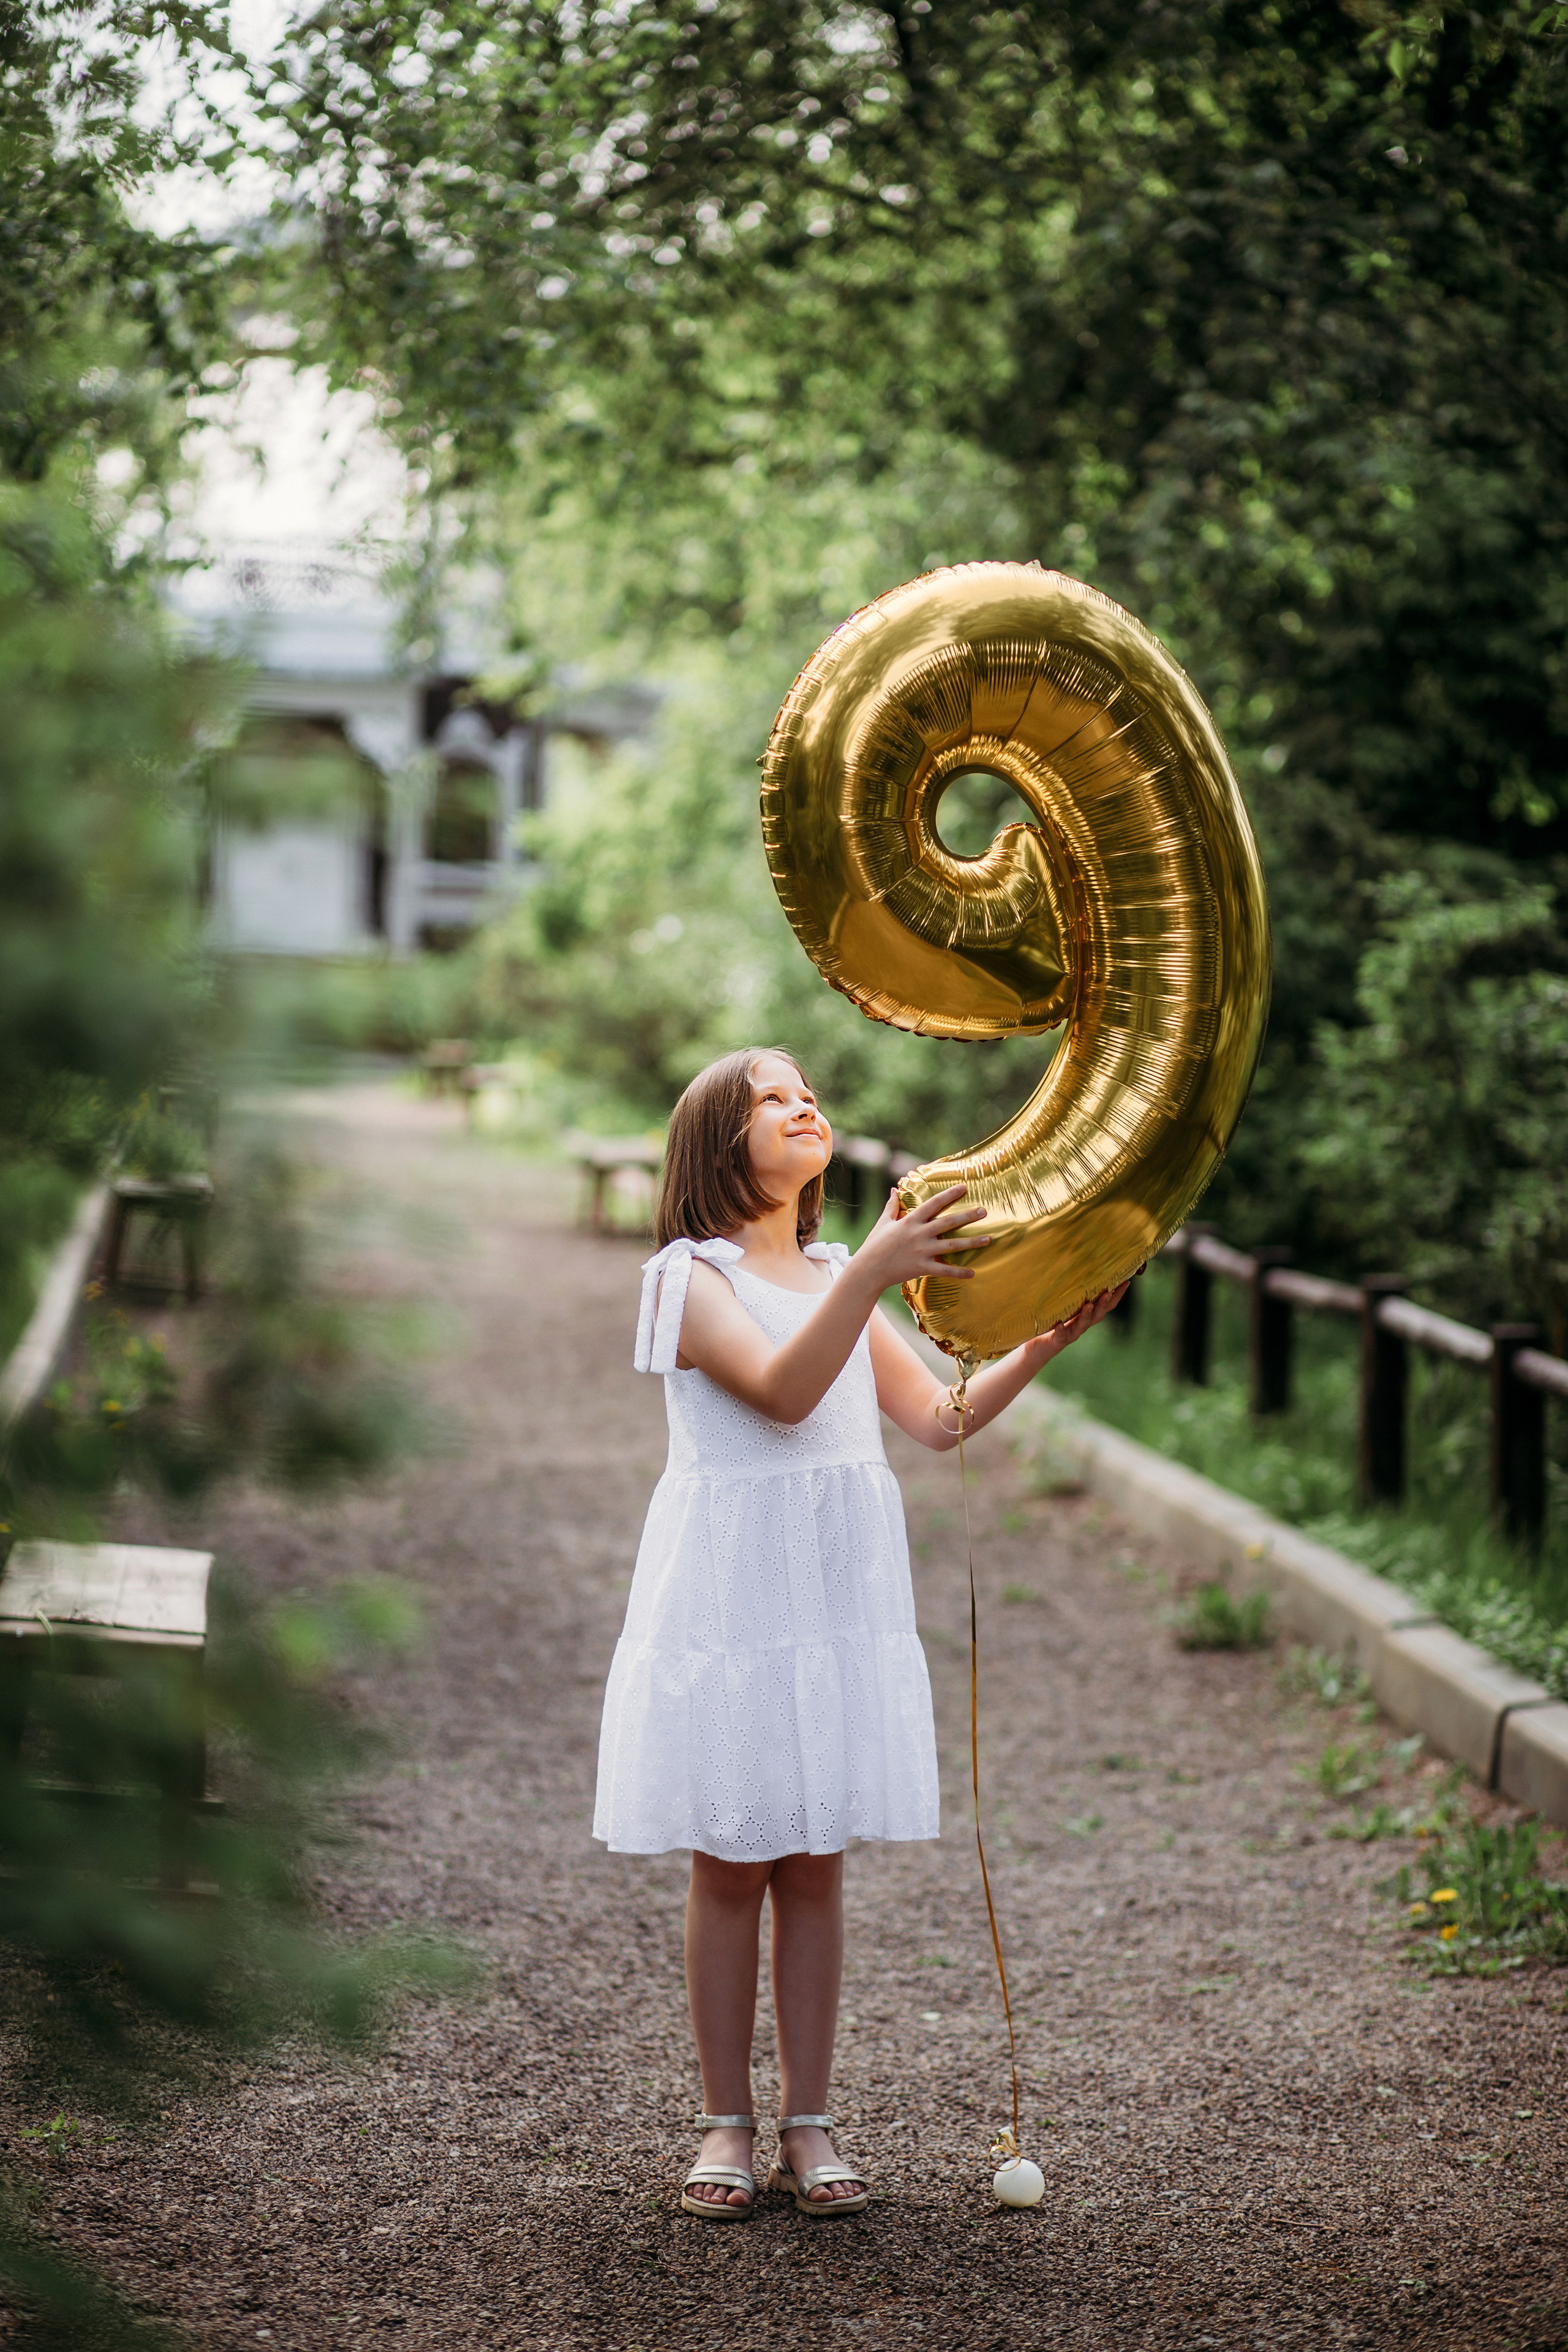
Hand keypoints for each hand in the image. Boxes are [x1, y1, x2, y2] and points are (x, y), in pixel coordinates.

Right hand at [854, 1183, 988, 1288]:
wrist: (868, 1269)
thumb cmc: (874, 1244)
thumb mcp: (883, 1223)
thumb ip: (891, 1206)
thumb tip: (893, 1189)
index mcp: (910, 1221)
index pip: (933, 1204)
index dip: (949, 1195)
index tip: (964, 1187)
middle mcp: (919, 1234)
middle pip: (947, 1223)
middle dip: (967, 1216)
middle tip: (984, 1211)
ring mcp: (922, 1252)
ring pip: (951, 1246)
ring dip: (971, 1243)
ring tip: (988, 1239)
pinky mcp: (922, 1268)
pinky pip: (944, 1270)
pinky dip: (959, 1273)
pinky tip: (973, 1273)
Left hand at [1019, 1277, 1131, 1367]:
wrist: (1038, 1348)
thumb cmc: (1053, 1323)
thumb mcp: (1064, 1306)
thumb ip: (1072, 1294)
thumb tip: (1076, 1268)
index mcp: (1086, 1315)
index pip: (1105, 1306)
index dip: (1117, 1295)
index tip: (1126, 1282)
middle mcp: (1081, 1325)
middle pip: (1098, 1315)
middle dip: (1104, 1304)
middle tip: (1109, 1292)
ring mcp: (1071, 1333)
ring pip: (1082, 1325)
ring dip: (1086, 1315)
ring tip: (1089, 1305)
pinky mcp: (1057, 1341)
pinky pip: (1061, 1336)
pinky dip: (1061, 1330)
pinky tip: (1059, 1325)